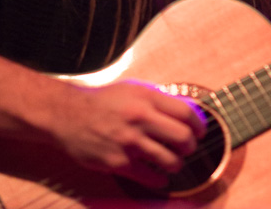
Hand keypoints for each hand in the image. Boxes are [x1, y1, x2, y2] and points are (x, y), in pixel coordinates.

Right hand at [55, 80, 205, 188]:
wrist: (69, 115)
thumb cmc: (103, 101)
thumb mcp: (133, 89)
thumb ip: (157, 98)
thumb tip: (183, 109)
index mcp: (146, 97)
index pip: (186, 112)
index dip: (199, 124)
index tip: (200, 131)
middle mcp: (140, 118)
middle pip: (182, 137)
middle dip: (191, 146)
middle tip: (189, 148)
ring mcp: (129, 142)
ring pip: (169, 160)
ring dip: (176, 164)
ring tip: (174, 163)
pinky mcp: (118, 162)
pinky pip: (148, 177)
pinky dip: (159, 181)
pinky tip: (160, 179)